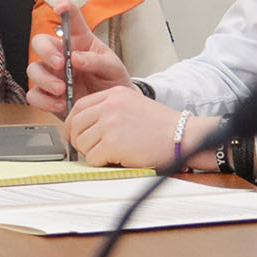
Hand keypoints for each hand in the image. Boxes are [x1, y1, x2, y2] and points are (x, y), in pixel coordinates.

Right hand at [25, 1, 131, 115]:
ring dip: (45, 79)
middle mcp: (62, 55)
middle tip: (60, 64)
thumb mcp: (113, 69)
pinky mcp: (48, 96)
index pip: (71, 19)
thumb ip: (97, 61)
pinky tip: (61, 104)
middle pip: (40, 42)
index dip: (64, 9)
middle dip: (45, 51)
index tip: (61, 6)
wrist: (111, 111)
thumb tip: (76, 58)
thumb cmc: (112, 83)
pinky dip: (45, 100)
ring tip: (62, 89)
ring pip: (33, 69)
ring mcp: (52, 75)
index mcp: (80, 41)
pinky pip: (34, 95)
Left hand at [67, 87, 220, 168]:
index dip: (73, 124)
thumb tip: (84, 126)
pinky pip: (92, 158)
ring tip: (110, 154)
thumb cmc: (163, 126)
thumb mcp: (133, 104)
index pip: (79, 107)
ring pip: (82, 143)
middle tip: (90, 150)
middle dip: (79, 141)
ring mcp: (110, 123)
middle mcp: (110, 105)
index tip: (74, 134)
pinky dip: (100, 163)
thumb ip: (109, 109)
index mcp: (114, 94)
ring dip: (92, 153)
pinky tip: (116, 159)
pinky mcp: (113, 143)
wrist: (183, 136)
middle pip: (76, 125)